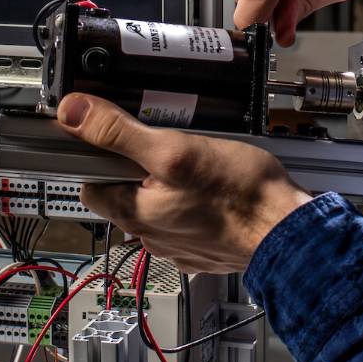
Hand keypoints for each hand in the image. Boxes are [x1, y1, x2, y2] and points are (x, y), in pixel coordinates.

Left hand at [61, 93, 313, 273]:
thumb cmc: (240, 195)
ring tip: (194, 160)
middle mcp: (150, 235)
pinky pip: (186, 220)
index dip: (97, 156)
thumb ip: (119, 133)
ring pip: (157, 206)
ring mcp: (178, 245)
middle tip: (165, 140)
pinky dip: (193, 202)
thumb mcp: (175, 149)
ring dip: (167, 184)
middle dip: (138, 167)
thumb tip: (74, 114)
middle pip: (124, 193)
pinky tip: (212, 186)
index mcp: (133, 213)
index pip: (90, 184)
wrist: (289, 231)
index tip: (111, 134)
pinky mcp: (204, 247)